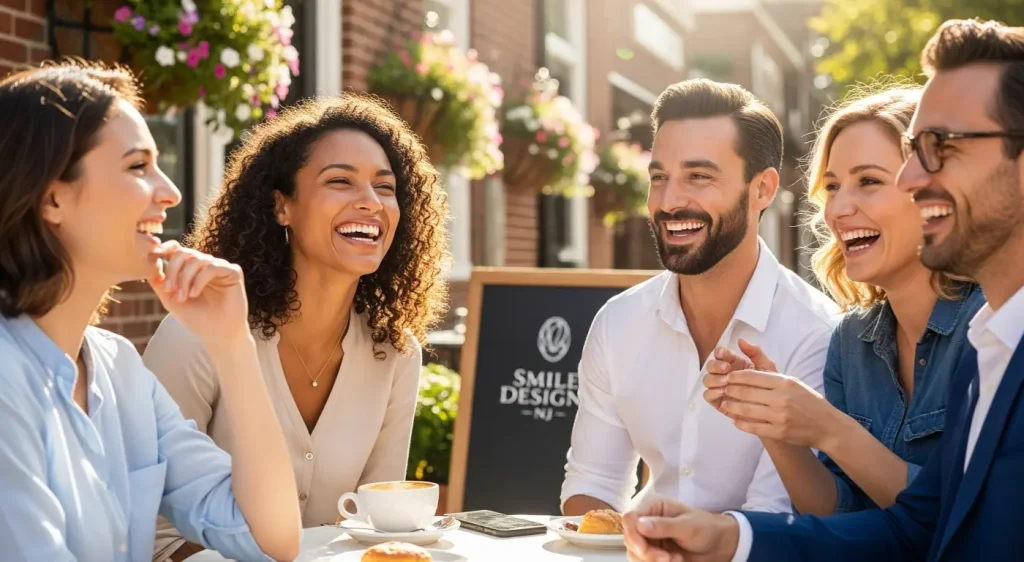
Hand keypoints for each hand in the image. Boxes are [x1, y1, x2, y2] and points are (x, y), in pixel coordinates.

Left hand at [148, 241, 249, 344]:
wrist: (218, 335)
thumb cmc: (197, 319)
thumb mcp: (171, 300)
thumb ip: (160, 283)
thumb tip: (148, 265)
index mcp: (191, 269)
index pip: (177, 249)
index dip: (164, 248)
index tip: (154, 255)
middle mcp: (205, 265)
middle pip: (184, 253)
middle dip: (173, 270)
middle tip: (169, 290)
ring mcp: (220, 267)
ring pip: (196, 260)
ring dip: (185, 278)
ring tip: (183, 297)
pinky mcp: (233, 272)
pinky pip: (212, 267)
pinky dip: (199, 280)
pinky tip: (194, 293)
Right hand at [623, 496, 738, 561]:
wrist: (719, 546)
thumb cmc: (706, 528)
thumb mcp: (688, 526)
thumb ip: (664, 526)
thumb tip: (640, 524)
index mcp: (654, 507)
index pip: (630, 518)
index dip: (633, 535)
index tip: (643, 549)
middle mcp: (647, 521)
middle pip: (630, 539)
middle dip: (647, 553)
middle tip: (667, 559)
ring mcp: (649, 538)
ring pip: (634, 553)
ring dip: (652, 561)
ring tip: (675, 560)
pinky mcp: (653, 553)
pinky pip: (643, 561)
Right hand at [704, 339, 776, 411]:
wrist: (772, 408)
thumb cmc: (769, 386)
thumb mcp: (766, 366)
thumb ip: (755, 352)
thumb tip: (740, 340)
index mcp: (733, 363)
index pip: (720, 353)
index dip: (720, 352)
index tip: (727, 355)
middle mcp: (723, 374)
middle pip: (710, 365)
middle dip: (716, 365)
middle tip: (727, 369)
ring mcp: (719, 387)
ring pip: (707, 379)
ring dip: (714, 379)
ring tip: (726, 382)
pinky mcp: (718, 401)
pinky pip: (707, 395)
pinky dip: (712, 392)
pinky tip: (722, 392)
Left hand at [718, 369, 842, 450]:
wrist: (827, 426)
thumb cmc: (807, 400)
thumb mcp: (793, 381)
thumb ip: (769, 370)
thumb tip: (744, 345)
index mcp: (785, 383)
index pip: (752, 376)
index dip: (735, 376)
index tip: (727, 376)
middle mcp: (781, 398)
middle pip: (746, 392)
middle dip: (730, 390)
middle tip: (723, 389)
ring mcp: (779, 417)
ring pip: (746, 410)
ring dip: (732, 407)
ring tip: (725, 404)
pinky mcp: (778, 432)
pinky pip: (753, 427)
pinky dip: (741, 423)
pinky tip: (736, 419)